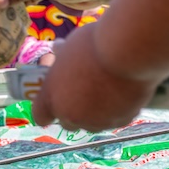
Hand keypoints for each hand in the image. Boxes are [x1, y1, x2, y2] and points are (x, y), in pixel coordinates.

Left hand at [32, 24, 156, 131]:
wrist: (127, 54)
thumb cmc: (93, 45)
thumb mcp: (70, 46)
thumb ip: (62, 55)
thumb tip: (57, 48)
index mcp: (51, 98)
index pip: (40, 116)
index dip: (47, 111)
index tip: (54, 103)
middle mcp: (71, 115)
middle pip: (67, 122)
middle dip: (73, 112)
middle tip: (83, 94)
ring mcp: (96, 121)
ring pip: (93, 123)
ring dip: (96, 113)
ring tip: (106, 91)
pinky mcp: (121, 121)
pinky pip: (116, 119)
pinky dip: (118, 110)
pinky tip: (123, 93)